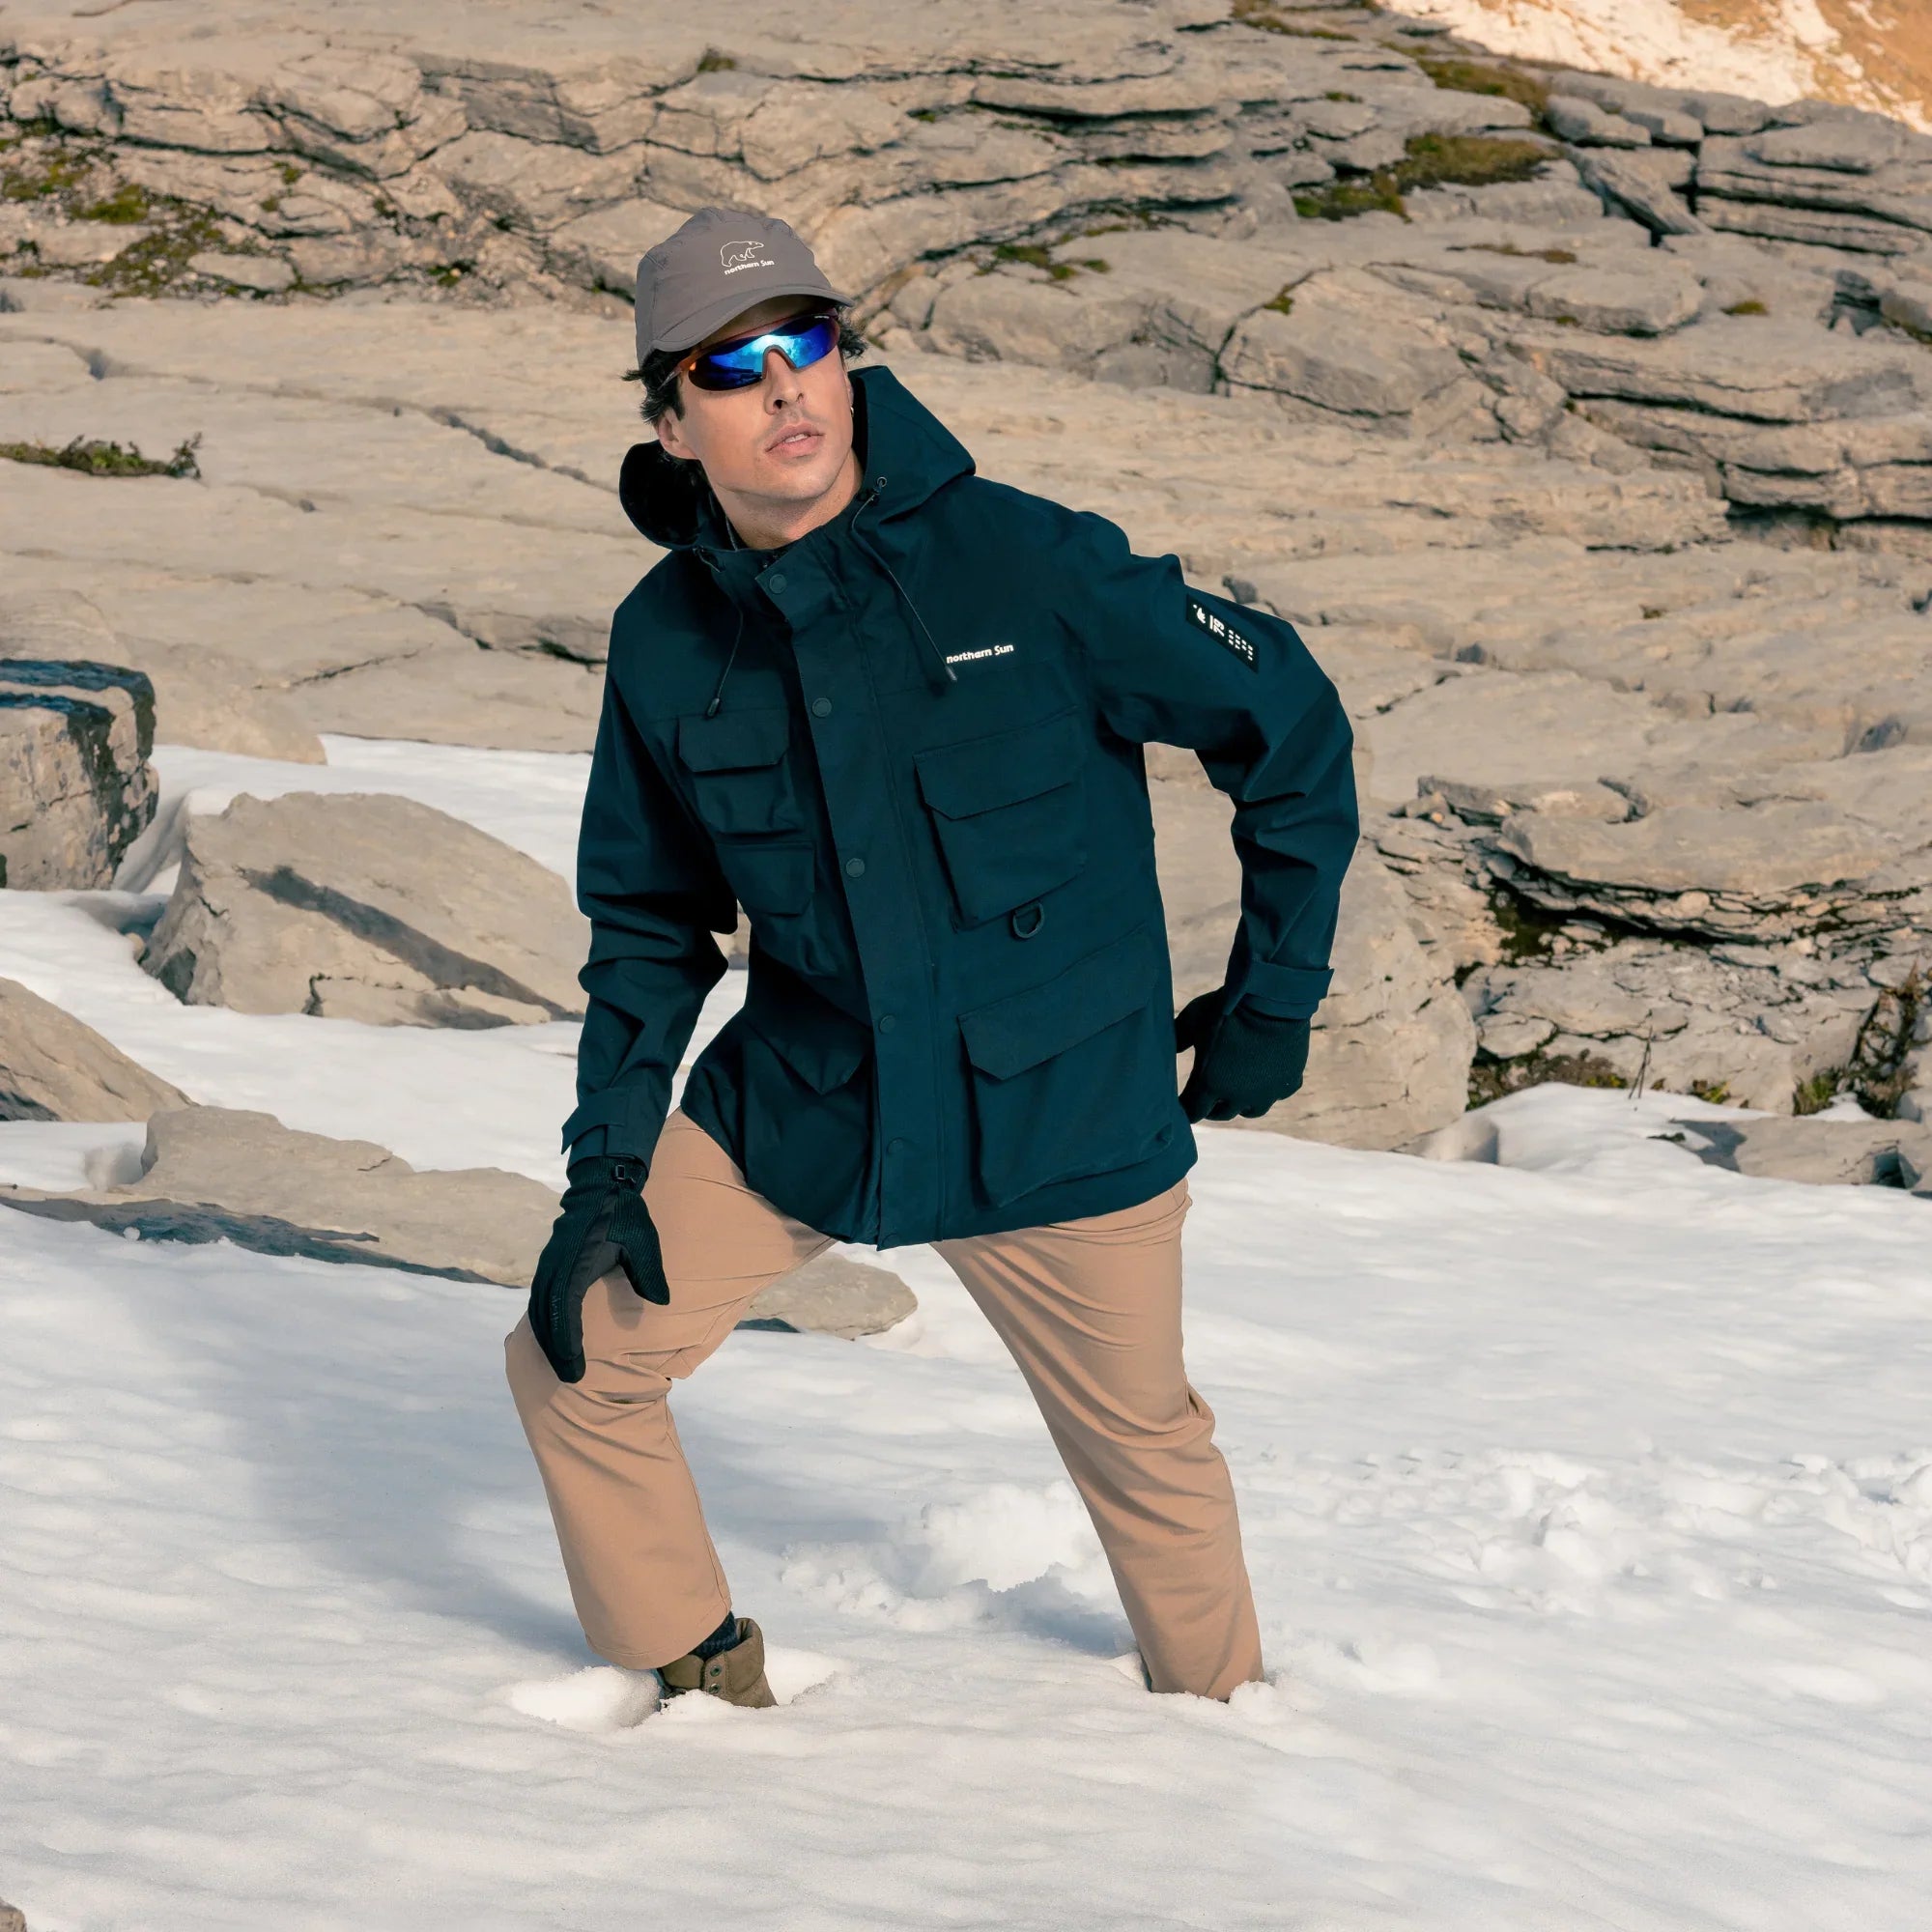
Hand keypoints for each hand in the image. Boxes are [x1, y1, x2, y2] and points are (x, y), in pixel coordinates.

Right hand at [528, 1153, 668, 1382]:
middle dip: (555, 1350)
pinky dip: (545, 1322)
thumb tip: (661, 1303)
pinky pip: (541, 1299)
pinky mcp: (550, 1264)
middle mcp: (555, 1267)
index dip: (567, 1342)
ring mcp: (549, 1265)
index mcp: (575, 1264)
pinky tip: (554, 1339)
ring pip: (540, 1309)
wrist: (602, 1183)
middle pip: (546, 1316)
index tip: (576, 1367)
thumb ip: (649, 1271)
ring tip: (562, 1366)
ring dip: (547, 1339)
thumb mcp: (643, 1240)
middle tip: (570, 1378)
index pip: (564, 1310)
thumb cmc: (625, 1213)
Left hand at [1175, 988, 1311, 1122]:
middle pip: (1221, 1114)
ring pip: (1251, 1111)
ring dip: (1241, 1104)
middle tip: (1207, 1101)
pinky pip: (1278, 1094)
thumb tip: (1169, 1049)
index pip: (1193, 1111)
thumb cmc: (1225, 1008)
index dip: (1186, 1109)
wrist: (1271, 999)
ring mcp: (1266, 1091)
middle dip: (1211, 1109)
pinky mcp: (1289, 1081)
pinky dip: (1270, 1089)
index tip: (1183, 1104)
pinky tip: (1266, 1078)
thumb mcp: (1193, 1019)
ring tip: (1236, 1094)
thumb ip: (1179, 1037)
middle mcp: (1238, 1095)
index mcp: (1210, 1083)